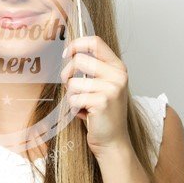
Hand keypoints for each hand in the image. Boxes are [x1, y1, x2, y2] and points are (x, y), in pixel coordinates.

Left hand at [60, 35, 130, 156]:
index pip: (95, 42)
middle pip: (78, 60)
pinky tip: (85, 114)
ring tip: (82, 105)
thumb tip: (68, 51)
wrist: (112, 140)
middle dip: (67, 75)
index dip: (76, 45)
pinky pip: (73, 98)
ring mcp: (111, 88)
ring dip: (71, 97)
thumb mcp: (102, 85)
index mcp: (117, 67)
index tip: (66, 54)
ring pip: (72, 82)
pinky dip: (73, 108)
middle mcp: (117, 75)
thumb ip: (91, 68)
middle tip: (72, 89)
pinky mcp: (102, 101)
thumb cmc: (102, 112)